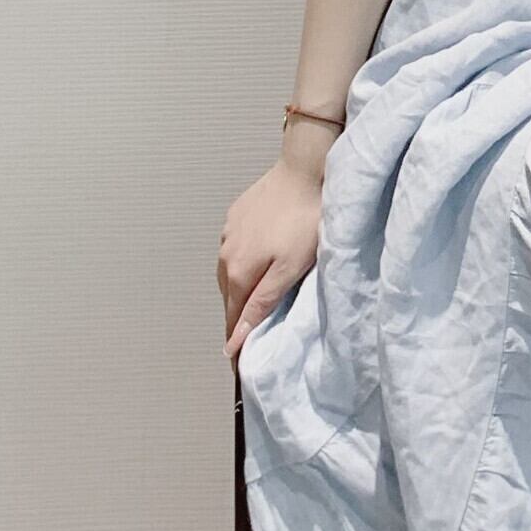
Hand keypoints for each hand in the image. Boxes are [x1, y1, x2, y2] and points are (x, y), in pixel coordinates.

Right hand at [217, 156, 322, 362]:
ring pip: (229, 272)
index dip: (236, 339)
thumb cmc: (305, 221)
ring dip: (239, 288)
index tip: (239, 360)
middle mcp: (225, 254)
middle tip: (250, 332)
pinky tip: (258, 260)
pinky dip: (242, 262)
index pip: (232, 317)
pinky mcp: (235, 215)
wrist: (304, 170)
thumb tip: (233, 341)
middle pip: (229, 296)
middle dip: (237, 315)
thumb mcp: (290, 270)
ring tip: (254, 298)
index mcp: (238, 272)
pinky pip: (234, 248)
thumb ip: (261, 305)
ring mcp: (227, 232)